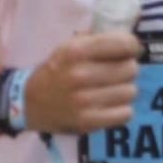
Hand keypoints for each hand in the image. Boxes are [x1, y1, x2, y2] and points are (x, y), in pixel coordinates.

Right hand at [21, 31, 141, 136]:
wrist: (30, 102)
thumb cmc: (56, 71)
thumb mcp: (68, 47)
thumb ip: (97, 40)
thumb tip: (130, 41)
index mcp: (76, 50)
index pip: (124, 44)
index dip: (132, 47)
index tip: (128, 51)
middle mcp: (80, 74)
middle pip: (131, 68)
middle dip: (126, 69)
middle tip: (115, 73)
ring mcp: (84, 100)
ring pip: (130, 91)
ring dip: (124, 90)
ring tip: (111, 90)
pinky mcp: (88, 121)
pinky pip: (126, 113)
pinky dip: (121, 110)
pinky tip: (110, 105)